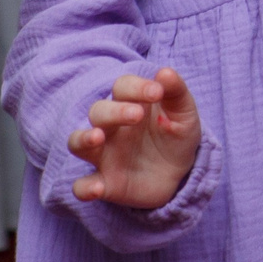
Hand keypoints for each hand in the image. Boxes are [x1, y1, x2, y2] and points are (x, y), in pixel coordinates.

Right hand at [69, 68, 201, 209]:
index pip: (123, 87)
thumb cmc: (176, 135)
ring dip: (83, 138)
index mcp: (130, 103)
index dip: (137, 87)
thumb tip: (165, 73)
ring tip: (98, 137)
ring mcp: (104, 155)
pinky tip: (98, 188)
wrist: (180, 173)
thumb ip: (176, 92)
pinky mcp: (105, 183)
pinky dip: (84, 188)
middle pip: (98, 111)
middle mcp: (110, 127)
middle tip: (136, 115)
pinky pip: (82, 186)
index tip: (157, 92)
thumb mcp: (184, 113)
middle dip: (114, 111)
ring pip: (77, 142)